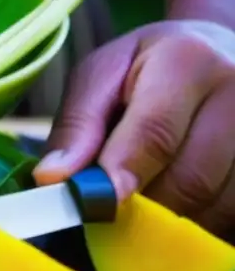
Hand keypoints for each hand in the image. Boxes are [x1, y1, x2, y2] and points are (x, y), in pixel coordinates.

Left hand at [33, 20, 234, 236]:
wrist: (215, 49)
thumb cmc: (146, 66)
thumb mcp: (100, 75)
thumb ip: (77, 125)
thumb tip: (53, 179)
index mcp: (187, 60)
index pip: (155, 132)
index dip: (123, 174)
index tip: (97, 205)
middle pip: (191, 180)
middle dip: (146, 204)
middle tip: (117, 202)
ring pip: (220, 207)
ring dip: (178, 220)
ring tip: (155, 190)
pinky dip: (207, 221)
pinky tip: (187, 201)